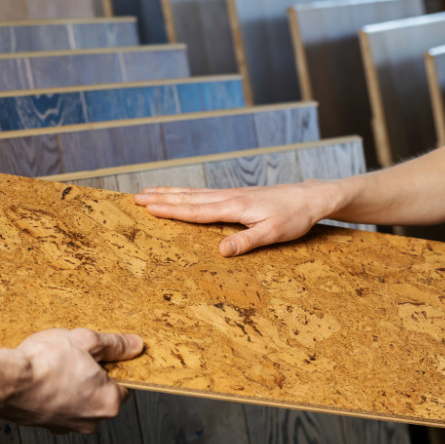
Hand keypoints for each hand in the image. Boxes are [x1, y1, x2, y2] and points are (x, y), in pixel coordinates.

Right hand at [0, 328, 143, 433]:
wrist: (5, 381)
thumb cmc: (46, 361)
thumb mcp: (87, 341)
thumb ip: (115, 345)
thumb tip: (135, 345)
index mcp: (109, 403)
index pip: (124, 384)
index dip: (112, 366)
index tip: (99, 354)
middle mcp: (91, 422)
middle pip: (101, 394)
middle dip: (91, 375)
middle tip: (75, 355)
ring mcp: (66, 427)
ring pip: (78, 401)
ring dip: (72, 384)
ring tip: (55, 364)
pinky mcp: (45, 426)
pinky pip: (58, 406)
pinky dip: (54, 393)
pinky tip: (43, 376)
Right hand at [134, 180, 339, 255]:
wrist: (309, 198)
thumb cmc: (294, 217)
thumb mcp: (273, 233)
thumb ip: (246, 242)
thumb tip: (220, 251)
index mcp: (233, 207)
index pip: (195, 210)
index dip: (170, 210)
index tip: (147, 208)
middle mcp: (228, 197)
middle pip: (188, 198)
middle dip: (161, 198)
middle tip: (135, 197)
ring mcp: (232, 195)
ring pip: (194, 193)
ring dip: (170, 193)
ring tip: (149, 191)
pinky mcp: (237, 196)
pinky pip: (205, 194)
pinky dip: (188, 193)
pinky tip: (183, 194)